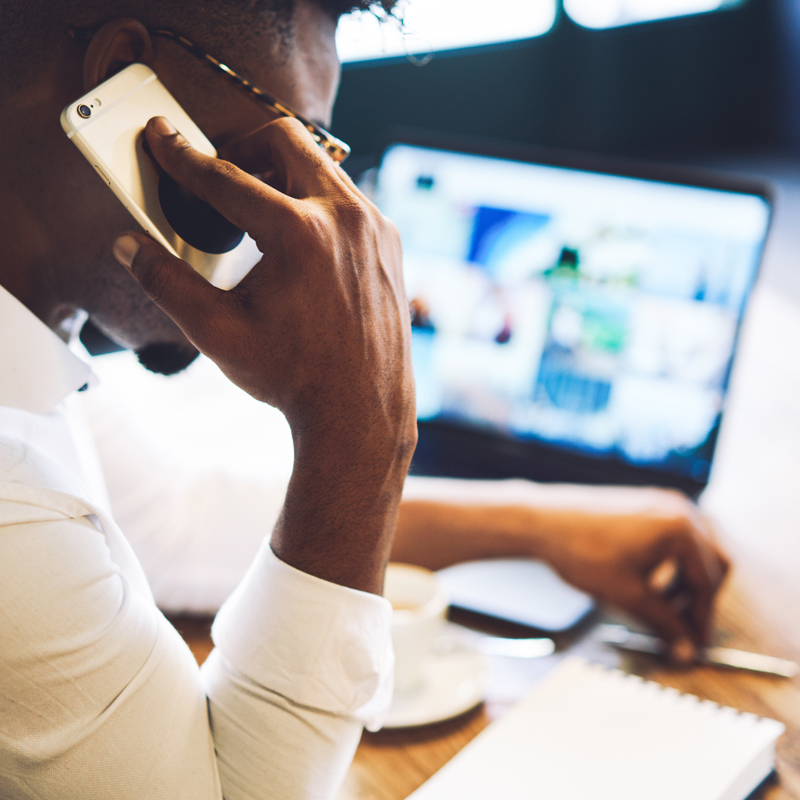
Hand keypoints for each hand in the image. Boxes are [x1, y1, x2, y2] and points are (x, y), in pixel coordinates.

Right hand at [113, 116, 416, 591]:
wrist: (361, 410)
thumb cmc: (293, 377)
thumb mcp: (217, 333)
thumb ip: (166, 282)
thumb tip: (128, 246)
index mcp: (300, 234)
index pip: (225, 178)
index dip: (183, 158)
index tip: (161, 139)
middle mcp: (346, 218)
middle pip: (284, 141)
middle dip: (242, 146)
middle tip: (216, 172)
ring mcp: (375, 228)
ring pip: (321, 167)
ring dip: (281, 173)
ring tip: (253, 208)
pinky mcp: (390, 243)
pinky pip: (347, 199)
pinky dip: (315, 201)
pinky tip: (296, 239)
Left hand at [539, 486, 729, 660]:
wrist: (542, 521)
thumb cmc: (582, 551)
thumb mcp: (628, 595)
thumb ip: (664, 624)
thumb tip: (686, 650)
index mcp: (682, 529)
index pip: (708, 582)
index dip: (702, 618)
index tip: (694, 643)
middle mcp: (678, 509)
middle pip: (710, 561)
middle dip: (698, 598)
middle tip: (684, 629)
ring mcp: (660, 502)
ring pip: (691, 549)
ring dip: (684, 581)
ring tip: (662, 608)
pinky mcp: (643, 503)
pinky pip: (671, 536)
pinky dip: (669, 563)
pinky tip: (649, 582)